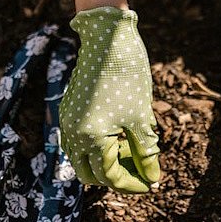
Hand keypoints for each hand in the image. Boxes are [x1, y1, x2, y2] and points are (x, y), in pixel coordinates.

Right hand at [59, 6, 160, 192]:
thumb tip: (152, 177)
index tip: (151, 183)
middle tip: (140, 172)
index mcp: (91, 138)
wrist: (107, 37)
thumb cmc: (127, 75)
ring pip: (82, 159)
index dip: (133, 184)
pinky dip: (97, 148)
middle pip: (91, 175)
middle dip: (115, 178)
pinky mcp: (69, 111)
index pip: (110, 177)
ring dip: (104, 164)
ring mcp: (68, 122)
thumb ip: (146, 151)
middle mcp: (73, 134)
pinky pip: (78, 142)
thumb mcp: (141, 116)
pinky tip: (119, 137)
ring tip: (131, 153)